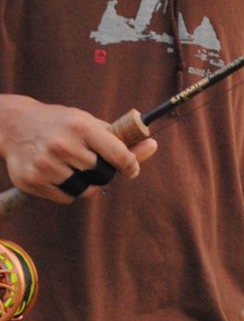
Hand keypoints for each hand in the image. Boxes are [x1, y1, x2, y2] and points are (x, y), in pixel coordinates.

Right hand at [0, 95, 156, 202]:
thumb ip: (119, 138)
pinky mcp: (33, 180)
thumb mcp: (87, 123)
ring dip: (86, 184)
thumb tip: (153, 145)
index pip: (120, 156)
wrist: (13, 125)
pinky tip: (57, 174)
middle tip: (89, 161)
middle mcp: (63, 144)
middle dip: (102, 172)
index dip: (131, 166)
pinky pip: (68, 198)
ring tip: (72, 167)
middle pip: (103, 176)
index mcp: (81, 126)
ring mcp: (46, 164)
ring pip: (86, 191)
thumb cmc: (60, 124)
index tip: (131, 169)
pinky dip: (68, 191)